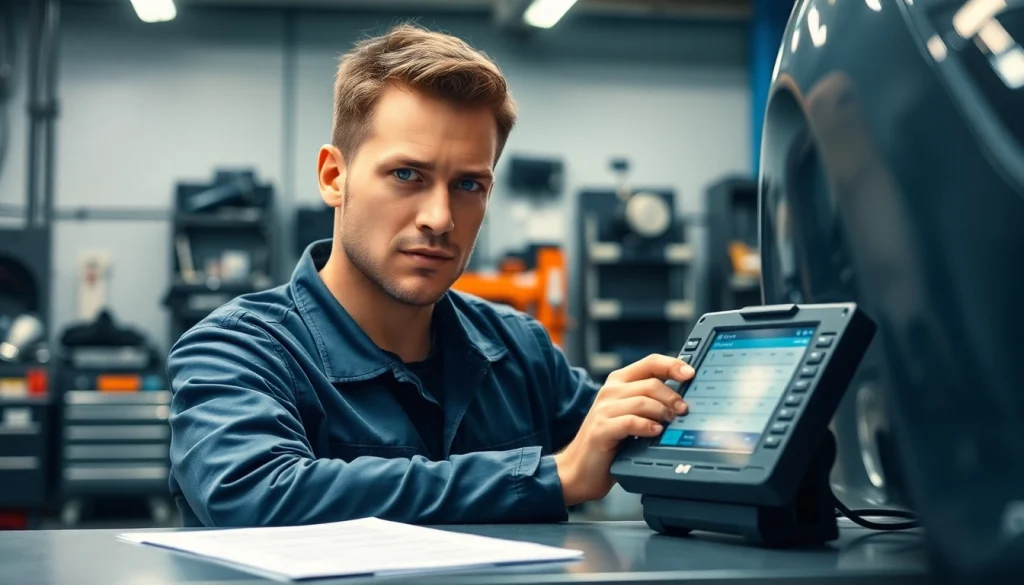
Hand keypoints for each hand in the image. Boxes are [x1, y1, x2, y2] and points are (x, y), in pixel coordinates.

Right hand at [555, 354, 694, 505]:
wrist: (579, 469)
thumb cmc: (609, 443)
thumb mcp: (630, 416)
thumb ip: (649, 402)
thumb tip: (683, 399)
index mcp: (619, 382)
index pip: (650, 362)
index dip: (672, 365)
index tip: (690, 373)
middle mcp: (610, 392)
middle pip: (651, 383)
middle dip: (672, 397)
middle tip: (684, 411)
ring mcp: (603, 410)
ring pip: (642, 401)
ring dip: (662, 413)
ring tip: (670, 424)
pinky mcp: (600, 429)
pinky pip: (630, 422)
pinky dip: (647, 427)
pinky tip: (654, 433)